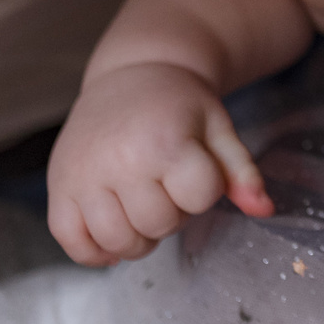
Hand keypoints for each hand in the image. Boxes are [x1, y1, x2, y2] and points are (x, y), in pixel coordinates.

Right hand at [48, 63, 271, 264]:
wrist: (133, 73)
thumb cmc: (180, 106)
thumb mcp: (219, 129)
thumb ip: (241, 172)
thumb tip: (264, 210)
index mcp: (165, 142)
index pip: (198, 199)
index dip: (203, 191)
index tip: (193, 169)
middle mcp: (119, 160)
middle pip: (156, 225)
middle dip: (170, 215)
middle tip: (165, 187)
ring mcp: (83, 174)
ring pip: (115, 240)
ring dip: (136, 238)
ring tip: (141, 209)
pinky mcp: (59, 185)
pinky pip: (71, 241)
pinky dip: (93, 250)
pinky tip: (110, 235)